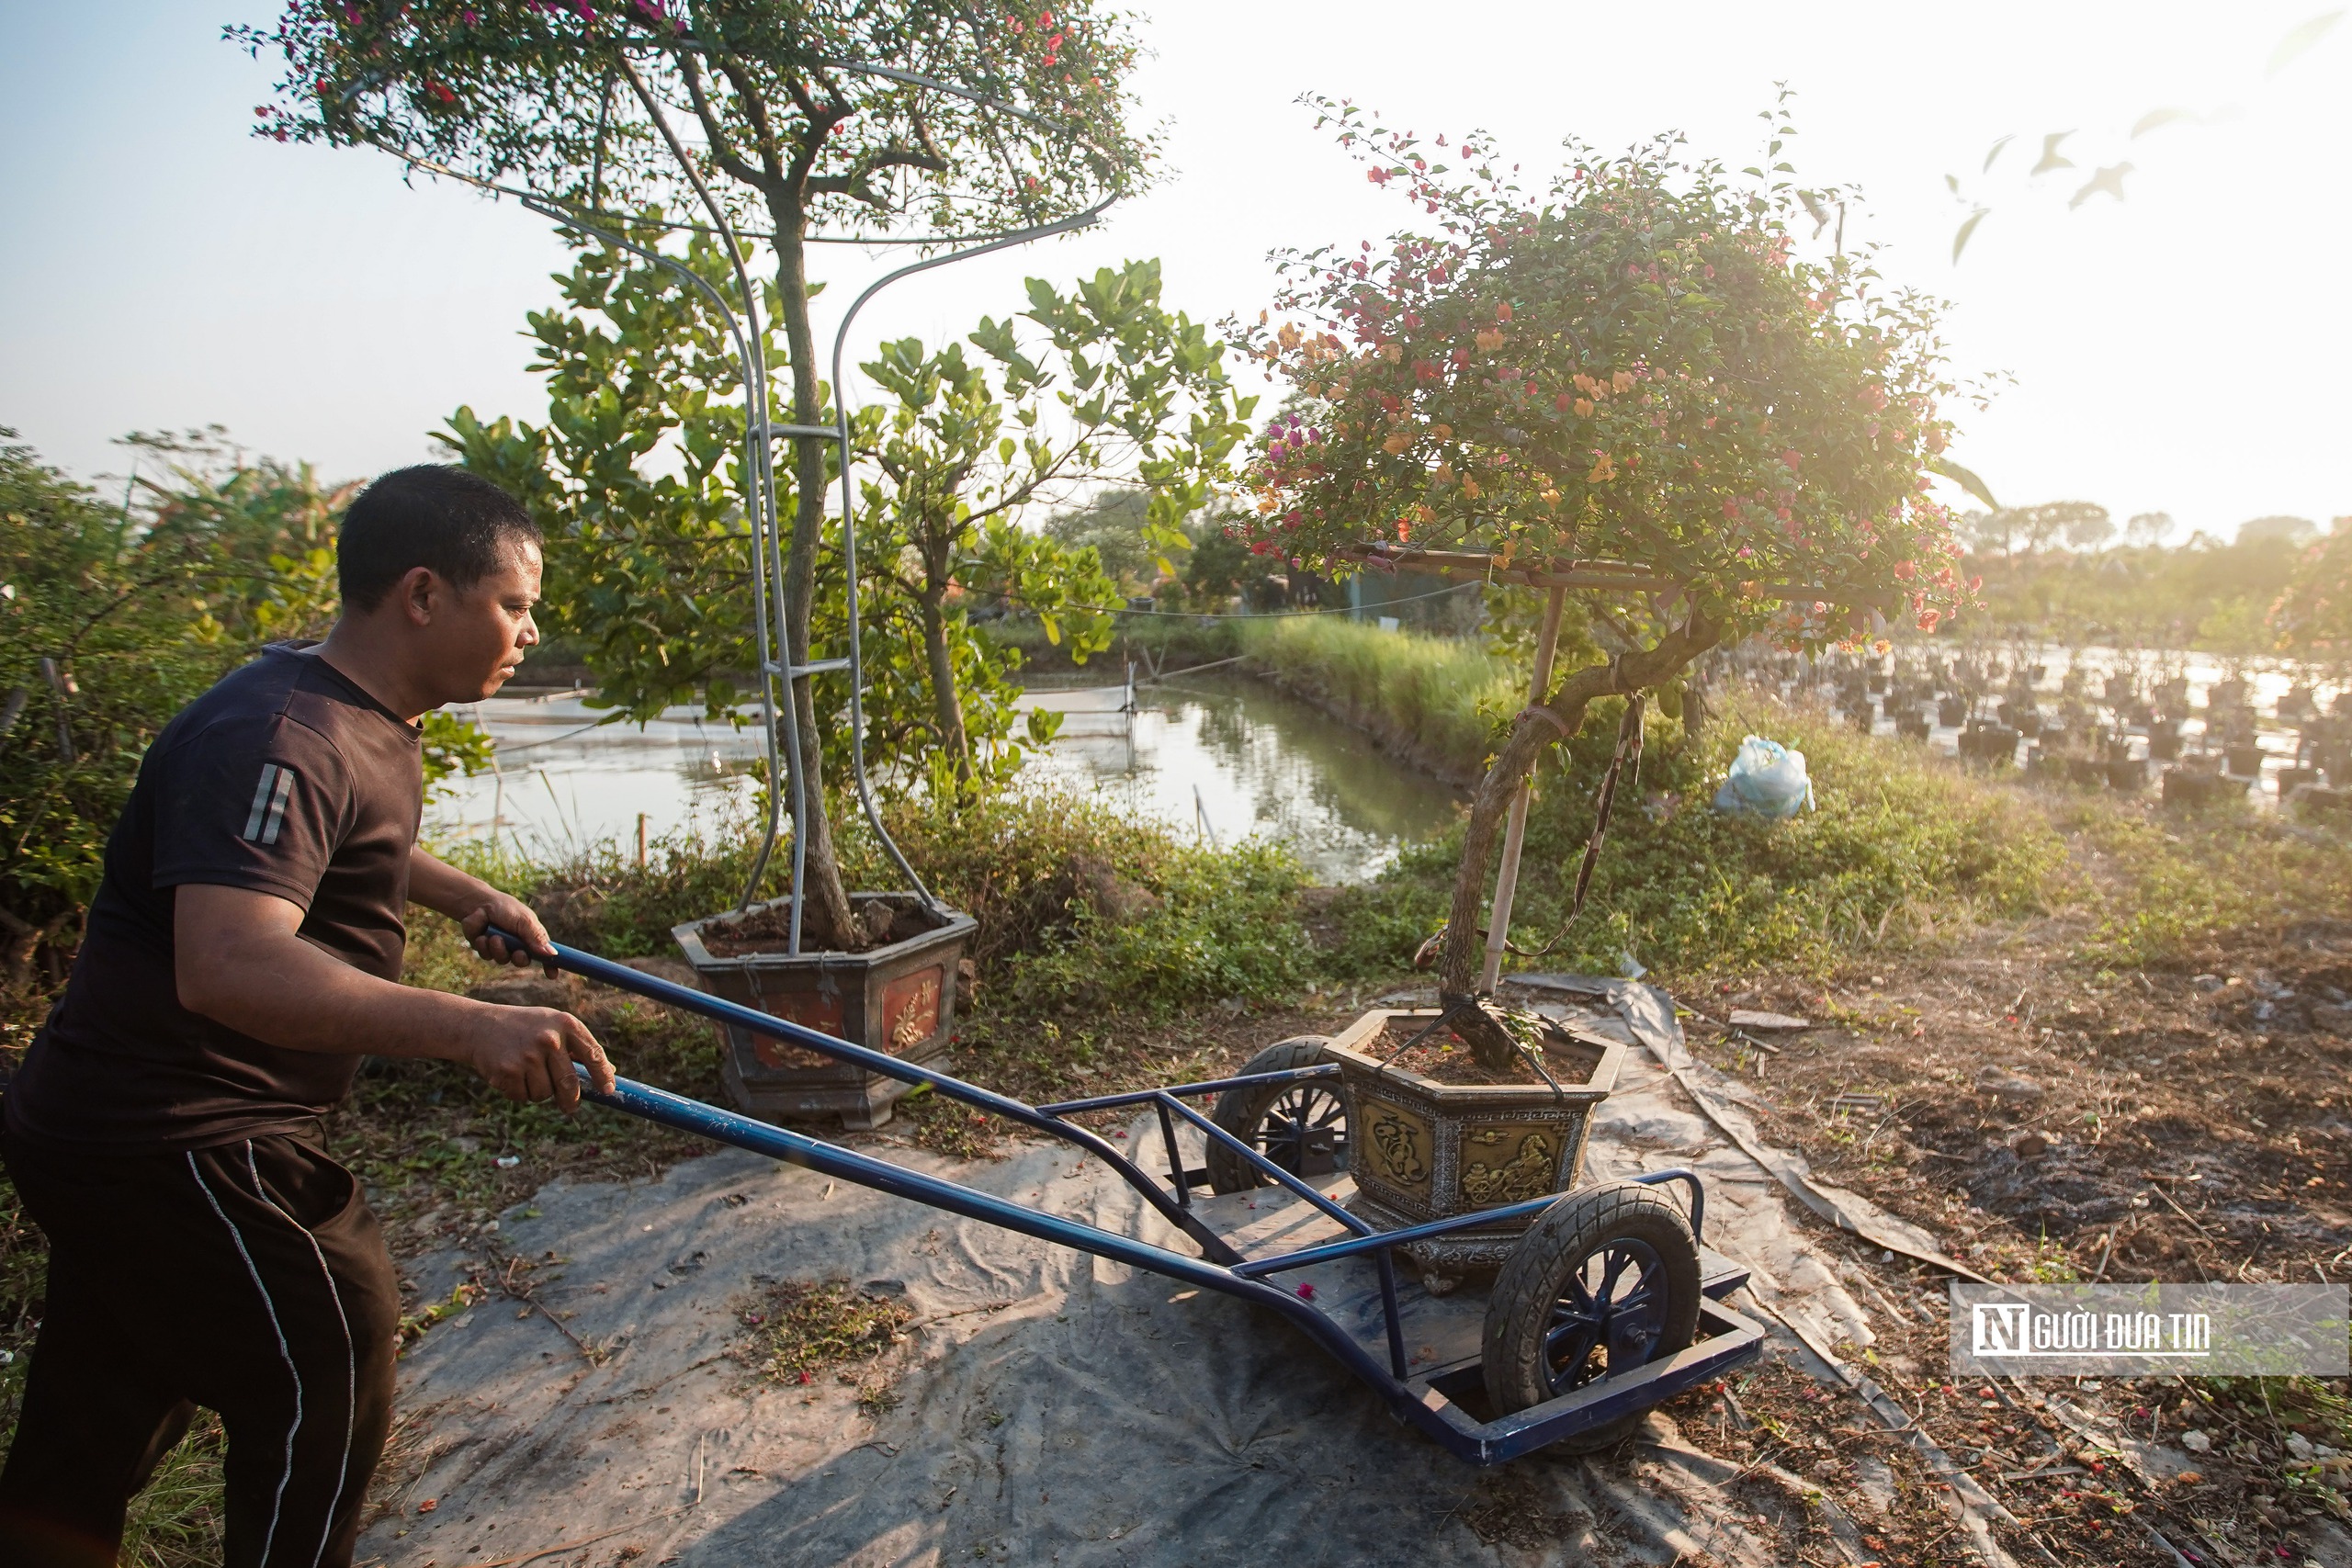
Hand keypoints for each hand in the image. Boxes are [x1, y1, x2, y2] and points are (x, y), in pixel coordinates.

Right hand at [459, 1004, 613, 1108]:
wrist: (479, 1026)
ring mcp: (528, 1056)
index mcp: (565, 1024)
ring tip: (527, 1073)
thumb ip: (579, 1046)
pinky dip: (519, 1093)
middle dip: (571, 1100)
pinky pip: (523, 1097)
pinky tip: (511, 1075)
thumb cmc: (524, 1027)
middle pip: (570, 1084)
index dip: (602, 1076)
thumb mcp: (553, 1025)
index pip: (593, 1055)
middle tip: (571, 1107)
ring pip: (545, 1094)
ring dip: (539, 1092)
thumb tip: (610, 1072)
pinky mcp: (508, 1071)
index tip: (609, 1091)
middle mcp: (549, 1039)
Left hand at [460, 892, 556, 972]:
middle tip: (517, 952)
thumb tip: (552, 954)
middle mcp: (517, 943)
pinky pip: (486, 956)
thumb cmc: (504, 908)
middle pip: (522, 961)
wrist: (477, 903)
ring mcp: (500, 947)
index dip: (549, 965)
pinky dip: (484, 946)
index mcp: (530, 935)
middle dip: (520, 958)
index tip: (553, 975)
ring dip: (498, 949)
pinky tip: (482, 936)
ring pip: (502, 960)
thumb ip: (536, 937)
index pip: (543, 953)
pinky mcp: (484, 948)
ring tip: (494, 936)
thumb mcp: (524, 920)